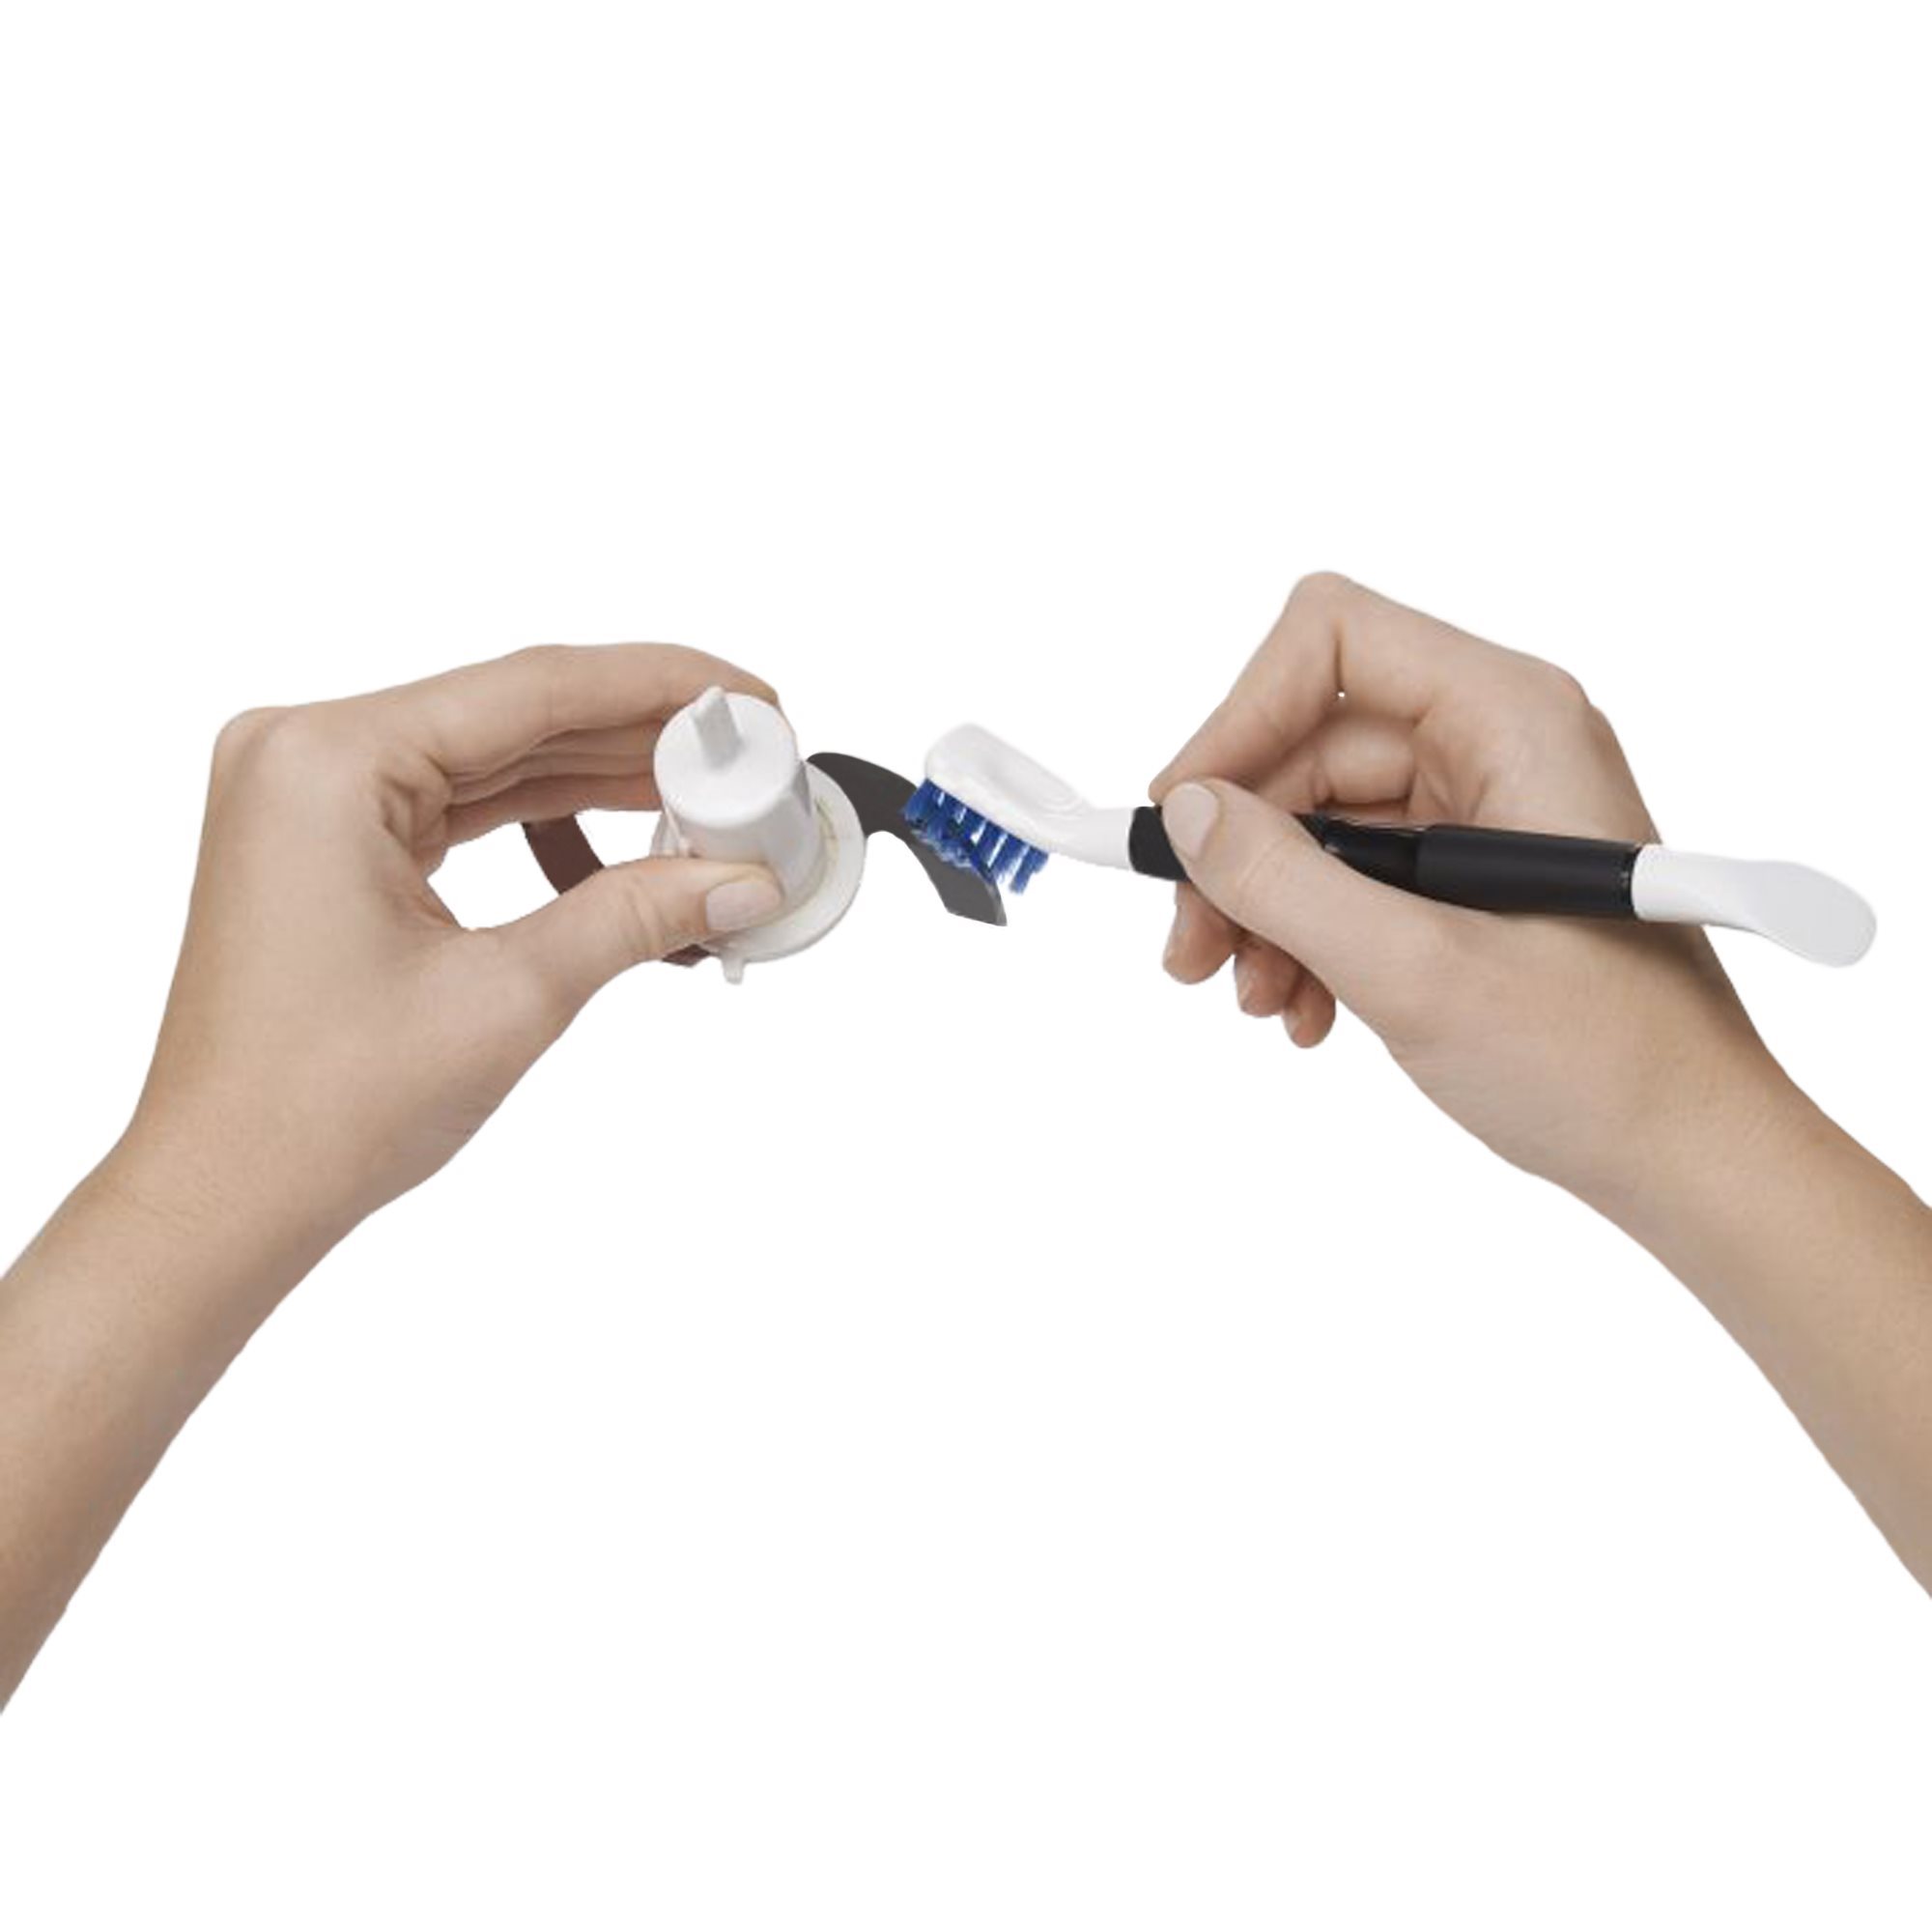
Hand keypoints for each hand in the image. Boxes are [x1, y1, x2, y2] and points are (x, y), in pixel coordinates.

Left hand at [121, 644, 784, 1243]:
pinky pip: (458, 802)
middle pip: (516, 712)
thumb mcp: (510, 997)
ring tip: (705, 810)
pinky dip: (542, 825)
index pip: (533, 687)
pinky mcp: (324, 839)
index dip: (662, 687)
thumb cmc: (317, 1109)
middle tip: (750, 760)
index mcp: (328, 761)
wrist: (226, 1197)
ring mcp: (308, 794)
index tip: (752, 698)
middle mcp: (306, 753)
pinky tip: (619, 859)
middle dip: (641, 740)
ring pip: (494, 757)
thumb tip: (742, 880)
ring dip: (600, 783)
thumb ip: (635, 915)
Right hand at [1152, 574, 1780, 1207]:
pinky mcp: (1471, 878)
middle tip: (1188, 949)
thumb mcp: (1417, 971)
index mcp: (1512, 719)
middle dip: (1237, 849)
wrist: (1691, 1157)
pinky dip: (1307, 938)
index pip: (1333, 640)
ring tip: (1252, 997)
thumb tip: (1184, 812)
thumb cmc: (1604, 1063)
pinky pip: (1353, 877)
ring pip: (1318, 821)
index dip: (1239, 717)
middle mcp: (1497, 743)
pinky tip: (1302, 1010)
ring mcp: (1484, 811)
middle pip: (1308, 744)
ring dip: (1263, 908)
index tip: (1181, 821)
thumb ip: (1286, 883)